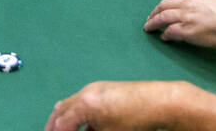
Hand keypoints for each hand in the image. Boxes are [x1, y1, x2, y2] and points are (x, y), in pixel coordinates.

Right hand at [45, 80, 194, 130]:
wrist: (160, 101)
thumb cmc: (135, 121)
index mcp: (84, 104)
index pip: (61, 123)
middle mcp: (86, 92)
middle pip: (61, 109)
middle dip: (54, 125)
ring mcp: (96, 87)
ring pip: (73, 103)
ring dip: (67, 119)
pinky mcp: (107, 88)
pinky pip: (85, 101)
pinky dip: (81, 115)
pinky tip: (88, 128)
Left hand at [144, 0, 215, 48]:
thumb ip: (209, 1)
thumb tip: (207, 8)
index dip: (174, 6)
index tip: (171, 11)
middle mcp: (188, 3)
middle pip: (164, 5)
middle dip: (155, 11)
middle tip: (150, 17)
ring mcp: (185, 16)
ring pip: (162, 17)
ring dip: (153, 22)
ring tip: (148, 27)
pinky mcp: (186, 30)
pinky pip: (170, 32)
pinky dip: (164, 35)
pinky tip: (163, 38)